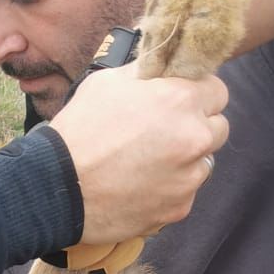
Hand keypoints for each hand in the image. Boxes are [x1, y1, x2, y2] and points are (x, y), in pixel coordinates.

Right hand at [49, 62, 228, 240]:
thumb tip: (163, 64)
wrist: (56, 189)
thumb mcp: (109, 82)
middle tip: (163, 134)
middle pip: (218, 129)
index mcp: (181, 100)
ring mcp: (189, 178)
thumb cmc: (79, 131)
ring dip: (184, 162)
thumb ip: (147, 73)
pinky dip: (168, 190)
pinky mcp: (178, 208)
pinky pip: (184, 194)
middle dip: (196, 128)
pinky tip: (139, 186)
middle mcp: (195, 138)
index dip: (197, 95)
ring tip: (146, 163)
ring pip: (202, 164)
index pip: (218, 91)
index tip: (179, 102)